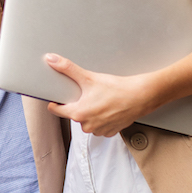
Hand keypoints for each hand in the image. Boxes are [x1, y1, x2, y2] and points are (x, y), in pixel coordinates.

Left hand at [45, 53, 160, 137]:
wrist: (140, 96)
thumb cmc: (116, 89)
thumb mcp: (88, 77)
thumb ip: (67, 68)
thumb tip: (51, 60)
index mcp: (78, 114)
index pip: (56, 111)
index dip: (56, 102)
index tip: (58, 97)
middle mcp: (86, 126)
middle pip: (74, 114)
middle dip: (78, 105)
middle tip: (88, 94)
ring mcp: (98, 130)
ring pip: (87, 121)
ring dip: (91, 113)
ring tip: (100, 101)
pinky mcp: (109, 132)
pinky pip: (99, 125)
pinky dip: (102, 118)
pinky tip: (108, 108)